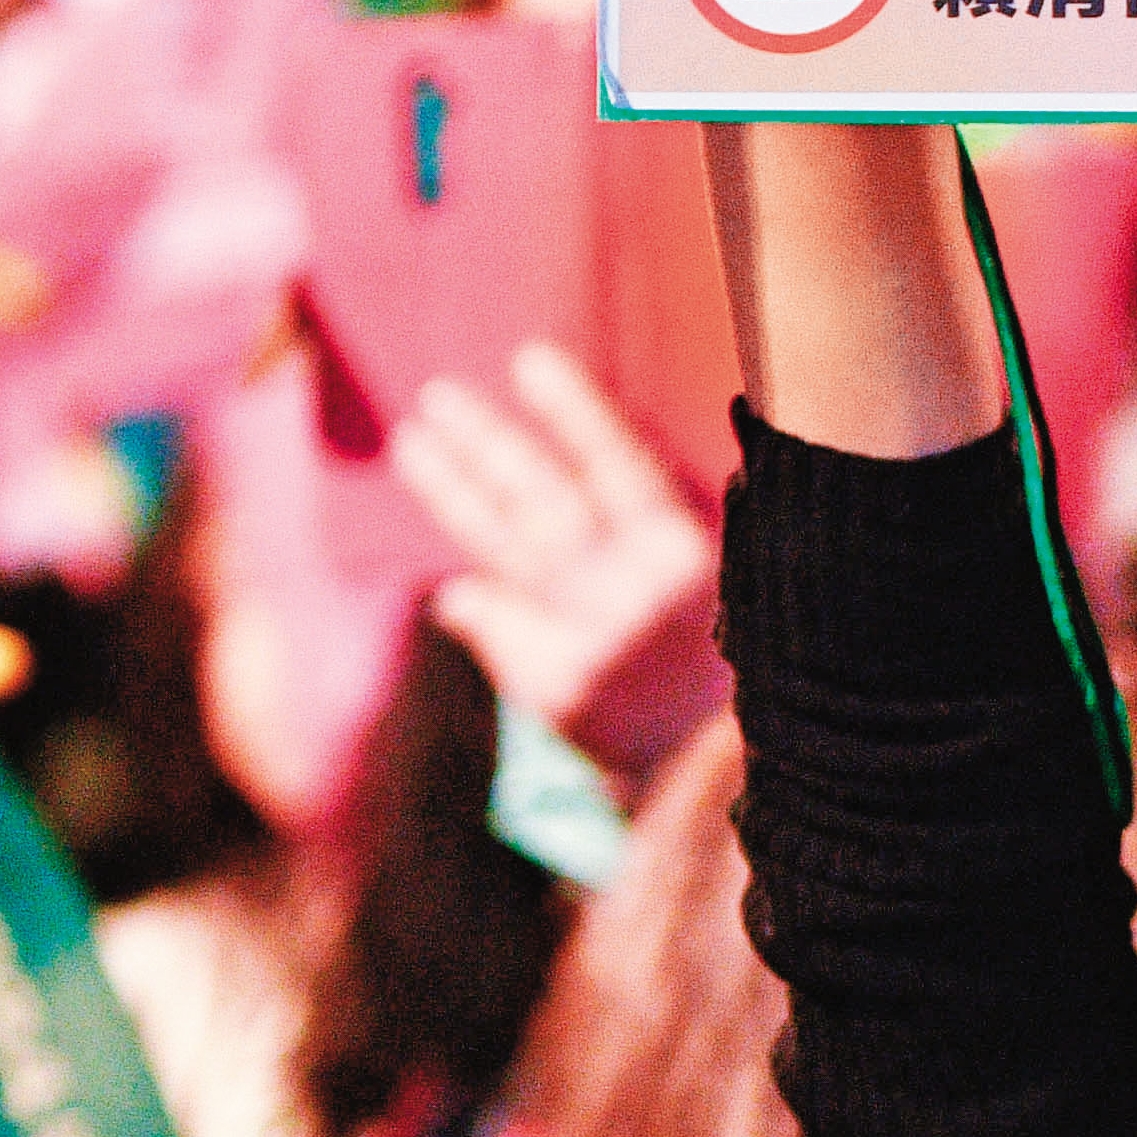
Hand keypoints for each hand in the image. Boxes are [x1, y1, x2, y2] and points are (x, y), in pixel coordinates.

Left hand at [399, 337, 731, 773]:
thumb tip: (493, 559)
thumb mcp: (702, 588)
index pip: (622, 463)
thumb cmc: (714, 674)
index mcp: (682, 548)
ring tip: (415, 442)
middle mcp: (638, 585)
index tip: (529, 359)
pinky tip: (452, 594)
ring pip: (517, 548)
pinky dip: (479, 609)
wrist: (721, 777)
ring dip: (459, 492)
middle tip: (437, 394)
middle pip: (548, 501)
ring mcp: (600, 635)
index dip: (576, 412)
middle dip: (489, 447)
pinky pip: (505, 629)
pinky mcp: (568, 686)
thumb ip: (635, 540)